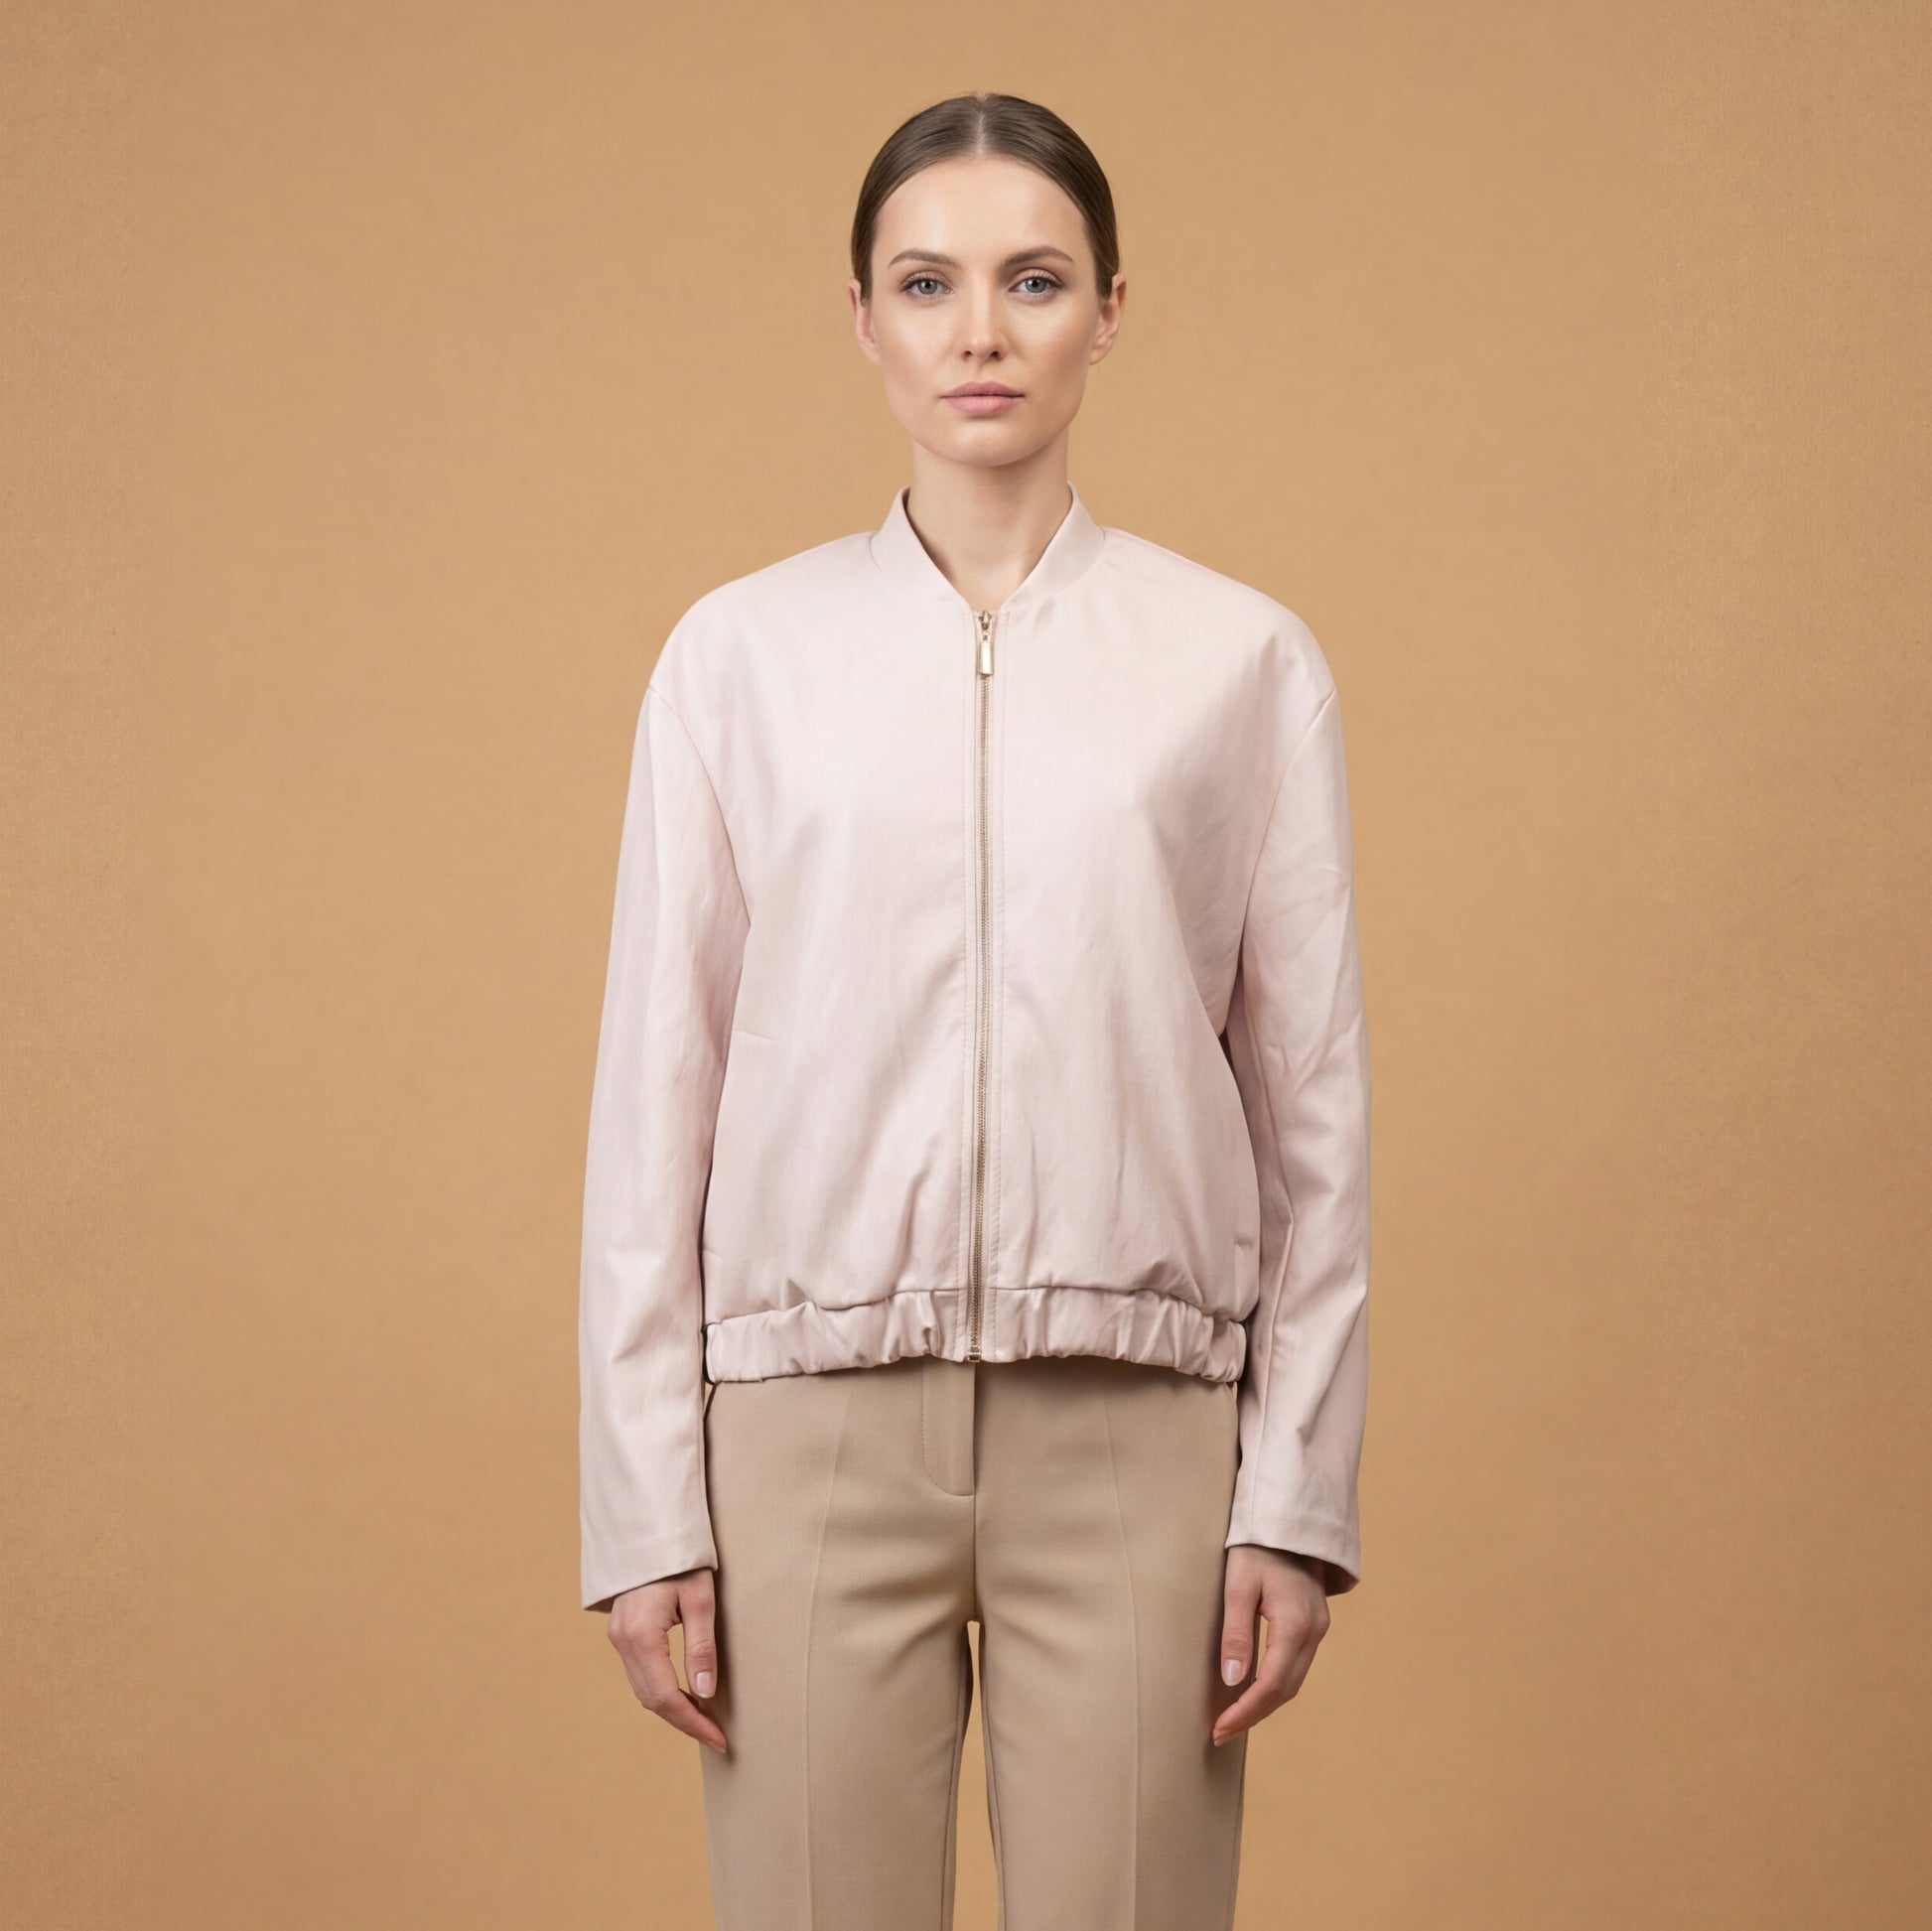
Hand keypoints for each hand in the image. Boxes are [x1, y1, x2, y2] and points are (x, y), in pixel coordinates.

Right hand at [607, 1567, 727, 1753]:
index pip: (666, 1697)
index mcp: (641, 1635)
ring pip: (643, 1689)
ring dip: (672, 1708)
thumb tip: (705, 1694)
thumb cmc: (681, 1560)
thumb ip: (701, 1648)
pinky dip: (662, 1690)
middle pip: (652, 1699)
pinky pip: (640, 1674)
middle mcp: (622, 1641)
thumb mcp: (701, 1599)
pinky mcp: (621, 1633)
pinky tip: (685, 1692)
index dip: (693, 1723)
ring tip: (705, 1719)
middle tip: (717, 1735)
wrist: (650, 1529)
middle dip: (684, 1721)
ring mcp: (617, 1637)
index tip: (720, 1739)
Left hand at [1212, 1544, 1331, 1745]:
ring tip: (1232, 1719)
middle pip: (1285, 1690)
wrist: (1288, 1518)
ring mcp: (1318, 1628)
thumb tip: (1233, 1682)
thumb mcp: (1238, 1585)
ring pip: (1293, 1681)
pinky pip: (1296, 1666)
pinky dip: (1274, 1685)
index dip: (1245, 1711)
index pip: (1271, 1684)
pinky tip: (1253, 1691)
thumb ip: (1236, 1633)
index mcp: (1295, 1624)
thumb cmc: (1257, 1547)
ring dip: (1265, 1704)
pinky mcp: (1314, 1624)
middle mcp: (1314, 1631)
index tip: (1219, 1727)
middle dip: (1253, 1715)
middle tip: (1220, 1732)